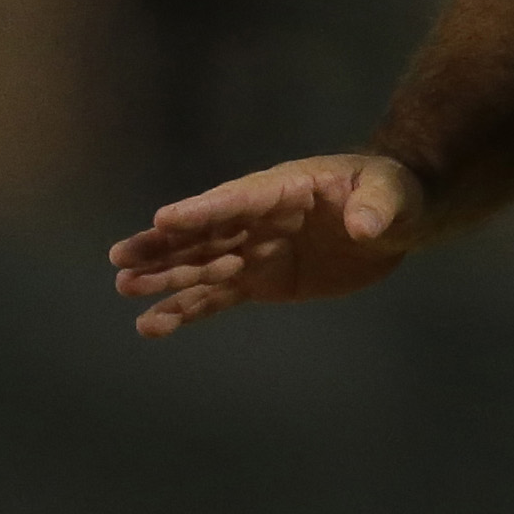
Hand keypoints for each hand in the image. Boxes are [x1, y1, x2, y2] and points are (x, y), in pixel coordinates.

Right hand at [108, 154, 428, 338]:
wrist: (392, 218)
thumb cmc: (390, 193)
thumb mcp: (391, 194)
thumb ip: (376, 208)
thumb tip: (364, 227)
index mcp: (282, 189)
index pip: (236, 200)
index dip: (202, 211)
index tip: (163, 218)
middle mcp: (257, 219)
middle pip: (203, 233)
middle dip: (164, 245)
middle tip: (121, 260)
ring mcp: (254, 250)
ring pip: (201, 265)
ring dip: (164, 278)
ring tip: (125, 290)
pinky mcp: (260, 281)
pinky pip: (216, 297)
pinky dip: (186, 310)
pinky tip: (153, 324)